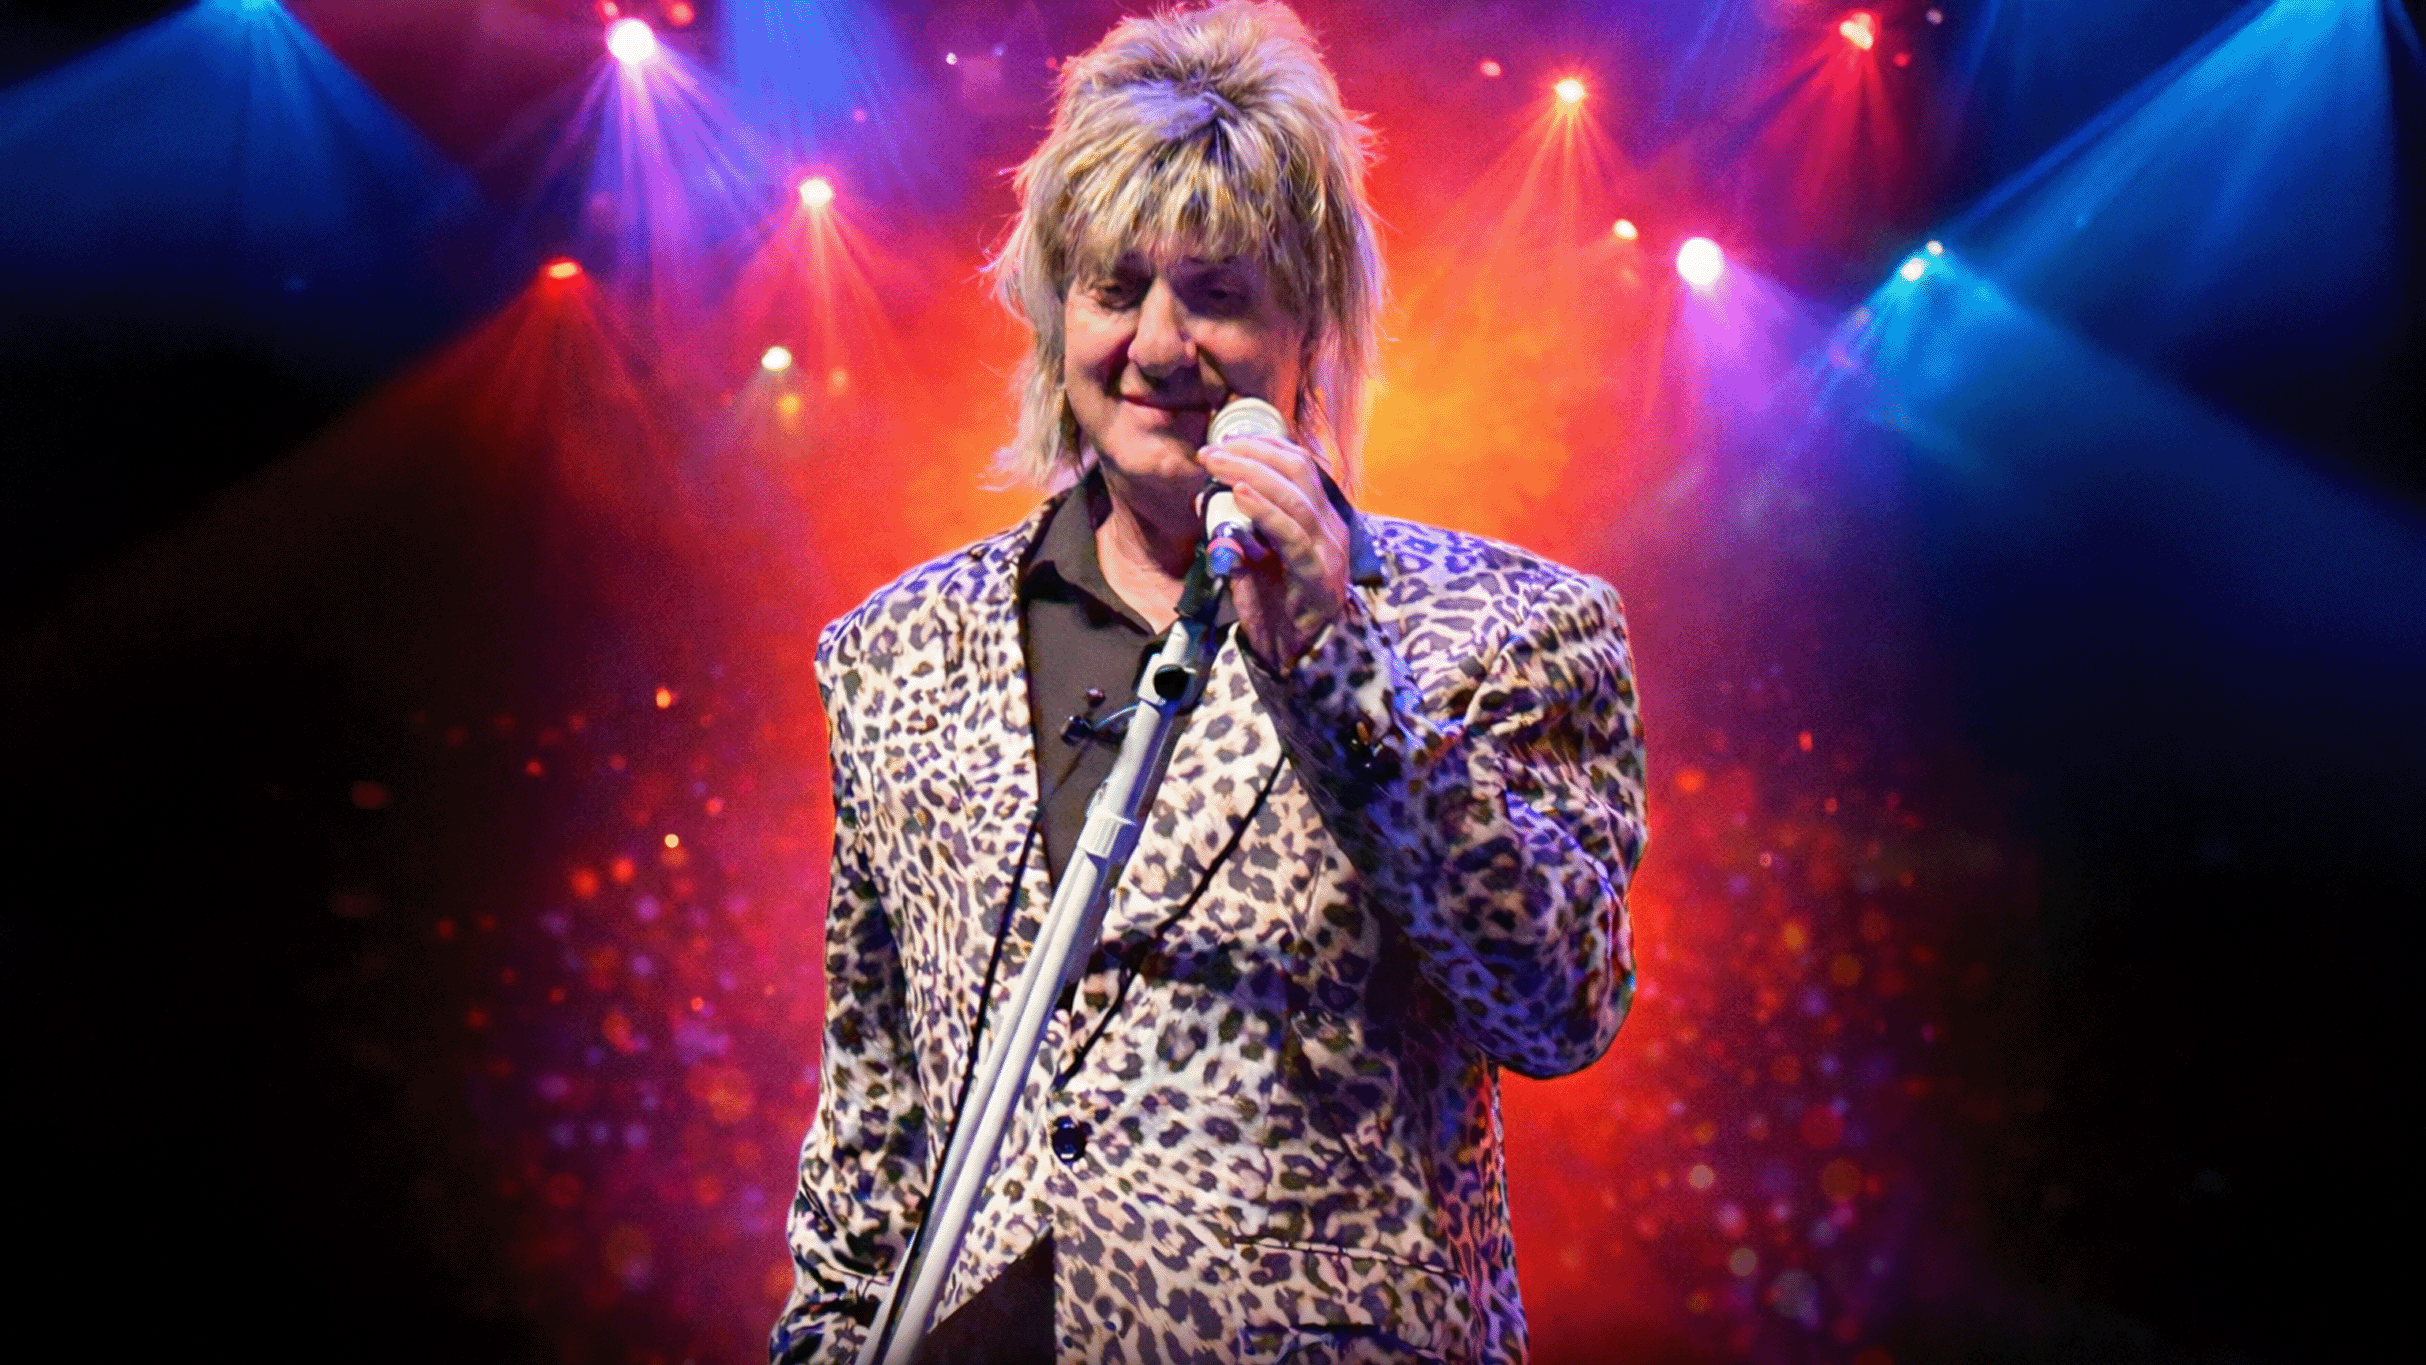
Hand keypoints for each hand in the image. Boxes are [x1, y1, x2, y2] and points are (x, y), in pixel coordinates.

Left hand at [1200, 432, 1349, 670]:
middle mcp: (1331, 528)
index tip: (1225, 440)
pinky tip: (1239, 493)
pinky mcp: (1317, 574)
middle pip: (1299, 471)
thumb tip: (1211, 497)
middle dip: (1253, 453)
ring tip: (1216, 464)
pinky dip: (1264, 509)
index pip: (1299, 466)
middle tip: (1211, 452)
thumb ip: (1242, 527)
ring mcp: (1328, 551)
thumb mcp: (1254, 555)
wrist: (1289, 656)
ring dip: (1251, 473)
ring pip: (1296, 497)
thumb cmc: (1273, 603)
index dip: (1263, 446)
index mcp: (1320, 519)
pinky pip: (1292, 534)